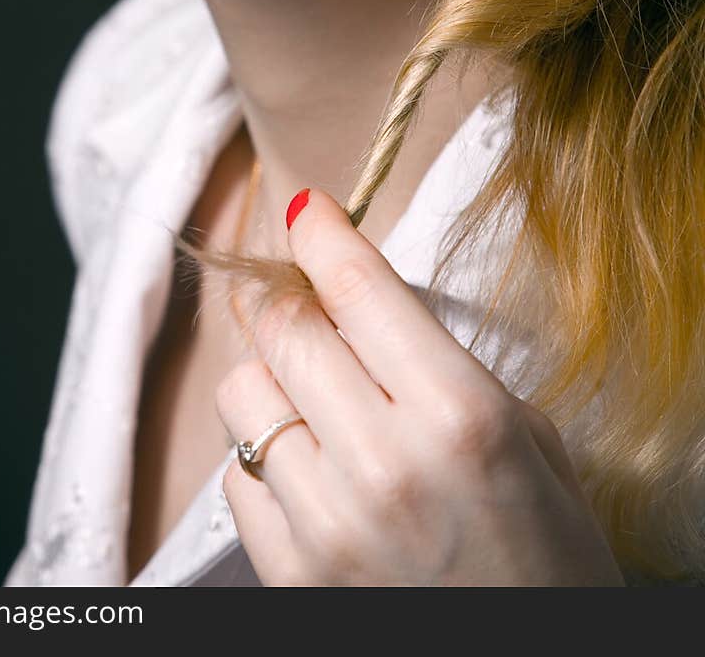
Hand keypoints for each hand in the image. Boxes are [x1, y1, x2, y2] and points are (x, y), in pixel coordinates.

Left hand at [215, 186, 624, 585]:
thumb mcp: (531, 443)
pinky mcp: (290, 576)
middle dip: (287, 297)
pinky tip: (306, 467)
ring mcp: (328, 524)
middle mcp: (384, 463)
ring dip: (270, 375)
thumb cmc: (550, 562)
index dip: (321, 232)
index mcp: (461, 417)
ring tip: (308, 393)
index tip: (307, 210)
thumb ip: (445, 368)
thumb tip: (362, 304)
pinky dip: (261, 454)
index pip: (357, 287)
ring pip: (244, 392)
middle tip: (300, 298)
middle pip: (286, 328)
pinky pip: (236, 474)